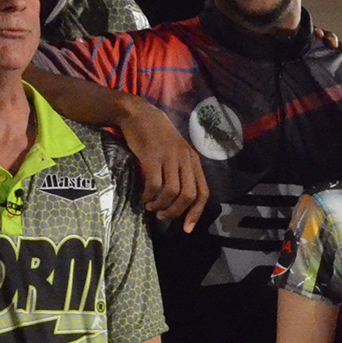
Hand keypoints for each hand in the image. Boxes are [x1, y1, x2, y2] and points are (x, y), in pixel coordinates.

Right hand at [115, 99, 207, 231]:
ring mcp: (169, 157)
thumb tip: (179, 201)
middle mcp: (185, 159)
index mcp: (193, 160)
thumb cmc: (157, 135)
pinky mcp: (152, 156)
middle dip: (176, 212)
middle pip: (188, 195)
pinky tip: (144, 196)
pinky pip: (154, 184)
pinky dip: (149, 195)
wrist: (138, 114)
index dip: (196, 213)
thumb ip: (181, 171)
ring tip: (152, 207)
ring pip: (172, 192)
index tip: (186, 228)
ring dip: (161, 206)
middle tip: (163, 217)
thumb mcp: (176, 151)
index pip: (203, 192)